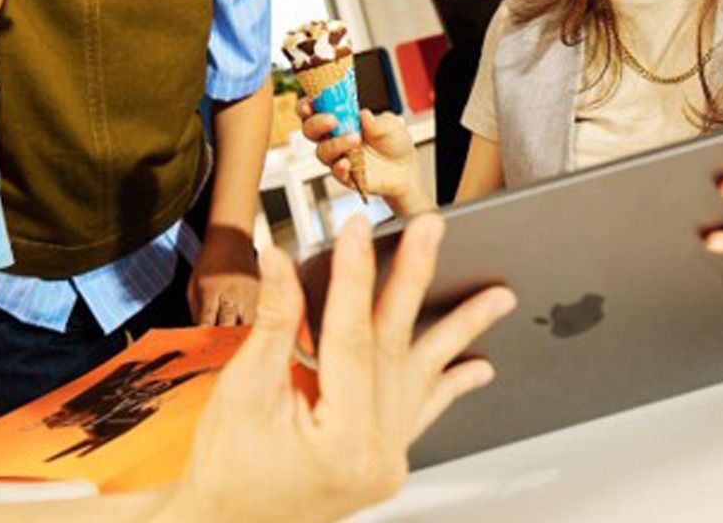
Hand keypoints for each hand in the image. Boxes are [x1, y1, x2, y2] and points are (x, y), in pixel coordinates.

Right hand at [165, 214, 513, 522]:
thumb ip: (274, 323)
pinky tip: (477, 366)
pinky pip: (423, 413)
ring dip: (461, 332)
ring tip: (497, 298)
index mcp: (341, 440)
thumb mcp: (244, 390)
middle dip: (415, 280)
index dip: (354, 276)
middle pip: (396, 348)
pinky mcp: (386, 459)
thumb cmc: (227, 470)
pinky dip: (449, 385)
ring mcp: (387, 459)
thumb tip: (280, 263)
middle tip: (432, 231)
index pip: (352, 337)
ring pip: (423, 378)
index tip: (357, 229)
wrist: (224, 522)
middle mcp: (376, 453)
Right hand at [299, 102, 422, 205]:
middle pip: (309, 130)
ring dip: (334, 144)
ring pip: (321, 151)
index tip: (309, 103)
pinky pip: (335, 172)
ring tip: (355, 139)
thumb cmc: (392, 140)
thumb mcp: (390, 125)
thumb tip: (363, 115)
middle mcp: (332, 137)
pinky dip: (338, 167)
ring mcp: (337, 157)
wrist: (405, 167)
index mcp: (339, 118)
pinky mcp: (345, 175)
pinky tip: (347, 162)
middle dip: (316, 123)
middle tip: (333, 120)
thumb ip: (376, 121)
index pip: (313, 110)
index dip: (305, 106)